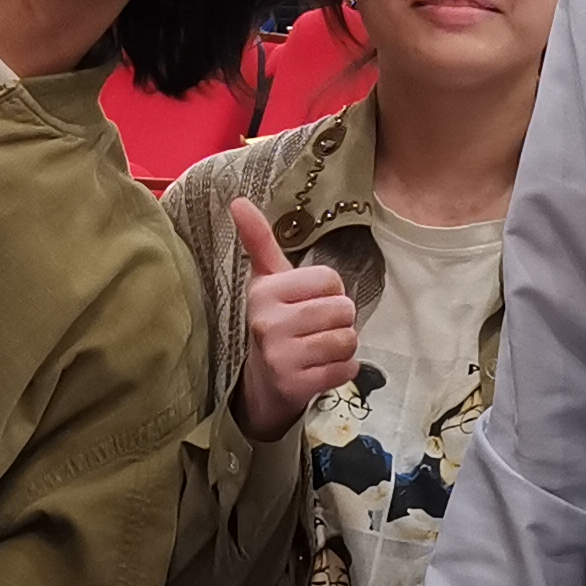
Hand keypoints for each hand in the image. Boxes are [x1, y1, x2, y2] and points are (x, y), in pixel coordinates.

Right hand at [232, 200, 357, 443]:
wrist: (262, 382)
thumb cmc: (275, 320)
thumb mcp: (267, 279)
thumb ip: (259, 239)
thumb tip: (238, 199)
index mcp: (264, 291)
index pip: (330, 280)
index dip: (330, 291)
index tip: (309, 301)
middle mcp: (268, 322)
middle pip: (343, 310)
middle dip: (340, 320)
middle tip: (317, 328)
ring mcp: (280, 356)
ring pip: (347, 340)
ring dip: (343, 346)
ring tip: (321, 347)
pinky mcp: (294, 385)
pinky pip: (345, 369)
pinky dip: (344, 369)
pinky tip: (322, 368)